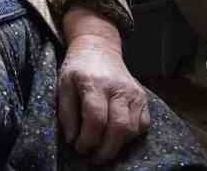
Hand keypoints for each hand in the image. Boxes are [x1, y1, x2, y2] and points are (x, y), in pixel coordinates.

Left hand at [58, 7, 150, 164]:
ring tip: (103, 149)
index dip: (88, 139)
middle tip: (94, 158)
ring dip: (118, 145)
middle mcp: (118, 88)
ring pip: (132, 129)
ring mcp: (134, 93)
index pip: (96, 118)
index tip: (79, 148)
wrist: (99, 48)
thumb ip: (66, 113)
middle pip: (118, 127)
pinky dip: (131, 136)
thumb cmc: (78, 68)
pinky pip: (143, 125)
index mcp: (94, 83)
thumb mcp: (63, 84)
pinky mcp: (143, 97)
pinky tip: (116, 137)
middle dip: (106, 149)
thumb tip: (72, 140)